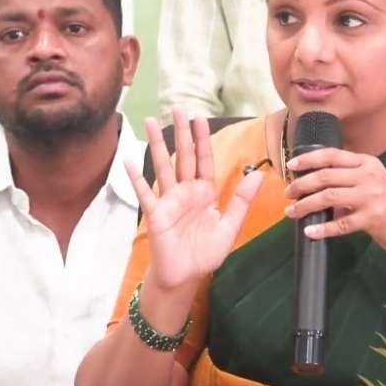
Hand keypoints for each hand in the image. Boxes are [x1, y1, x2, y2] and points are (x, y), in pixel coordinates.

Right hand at [124, 111, 263, 291]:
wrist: (185, 277)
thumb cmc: (205, 254)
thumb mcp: (230, 227)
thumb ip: (241, 201)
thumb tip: (257, 174)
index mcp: (205, 193)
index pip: (204, 160)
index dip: (202, 139)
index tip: (200, 117)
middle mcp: (186, 192)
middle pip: (183, 156)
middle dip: (181, 132)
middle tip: (177, 107)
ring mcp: (169, 201)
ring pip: (163, 167)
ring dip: (156, 144)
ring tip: (151, 121)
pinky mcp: (156, 214)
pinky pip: (145, 193)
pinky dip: (136, 178)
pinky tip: (128, 161)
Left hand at [284, 148, 385, 265]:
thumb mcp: (375, 182)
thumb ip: (351, 178)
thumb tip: (317, 183)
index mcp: (368, 163)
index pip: (332, 155)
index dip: (308, 159)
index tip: (291, 165)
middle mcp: (369, 176)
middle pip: (326, 176)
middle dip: (302, 184)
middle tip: (288, 193)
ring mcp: (371, 197)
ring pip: (329, 197)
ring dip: (306, 205)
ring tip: (292, 212)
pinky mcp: (372, 218)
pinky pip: (341, 224)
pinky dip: (323, 228)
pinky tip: (310, 231)